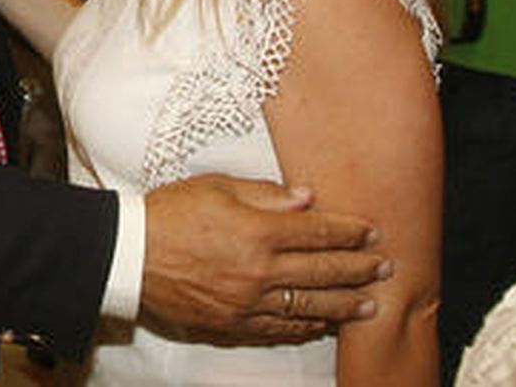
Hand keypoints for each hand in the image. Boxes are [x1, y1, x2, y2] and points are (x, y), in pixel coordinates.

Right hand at [139, 174, 388, 344]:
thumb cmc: (170, 213)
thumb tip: (307, 198)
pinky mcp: (232, 323)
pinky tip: (322, 323)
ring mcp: (247, 302)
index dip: (350, 232)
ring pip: (308, 306)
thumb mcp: (217, 186)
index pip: (318, 232)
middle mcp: (259, 270)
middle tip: (386, 268)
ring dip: (343, 305)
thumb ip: (266, 193)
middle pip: (322, 272)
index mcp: (258, 230)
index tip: (373, 232)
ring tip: (370, 305)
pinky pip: (278, 328)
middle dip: (359, 269)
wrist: (129, 254)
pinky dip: (305, 326)